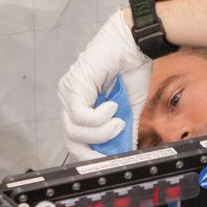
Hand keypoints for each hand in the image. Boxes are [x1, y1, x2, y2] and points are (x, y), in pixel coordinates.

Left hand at [58, 10, 152, 157]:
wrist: (137, 45)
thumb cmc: (132, 71)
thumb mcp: (129, 111)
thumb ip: (122, 133)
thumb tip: (124, 155)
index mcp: (80, 105)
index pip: (74, 139)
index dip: (89, 154)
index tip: (107, 161)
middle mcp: (69, 99)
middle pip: (69, 139)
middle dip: (92, 150)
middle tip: (112, 150)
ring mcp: (69, 91)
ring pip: (74, 131)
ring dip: (101, 132)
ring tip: (118, 121)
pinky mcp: (74, 85)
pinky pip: (81, 116)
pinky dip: (100, 118)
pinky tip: (113, 106)